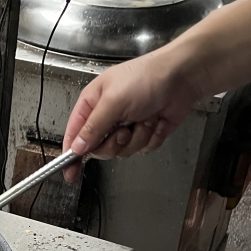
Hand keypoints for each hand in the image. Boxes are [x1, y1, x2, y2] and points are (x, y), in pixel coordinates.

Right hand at [61, 48, 201, 181]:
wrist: (181, 78)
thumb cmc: (144, 79)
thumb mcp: (112, 102)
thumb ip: (93, 127)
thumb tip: (76, 148)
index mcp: (92, 105)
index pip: (74, 134)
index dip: (71, 154)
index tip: (69, 173)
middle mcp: (107, 117)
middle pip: (98, 148)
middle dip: (114, 143)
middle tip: (124, 131)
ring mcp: (126, 126)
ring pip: (122, 151)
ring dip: (137, 138)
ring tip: (144, 119)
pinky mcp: (145, 133)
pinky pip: (142, 149)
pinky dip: (152, 137)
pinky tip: (156, 121)